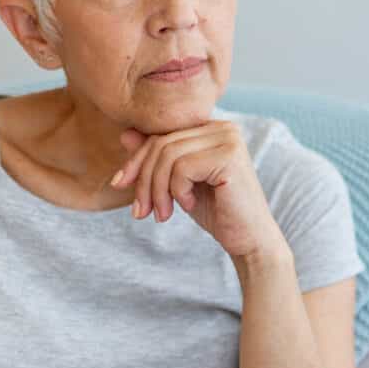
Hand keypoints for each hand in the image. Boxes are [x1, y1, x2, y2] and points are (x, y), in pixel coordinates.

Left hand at [111, 121, 286, 260]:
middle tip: (140, 212)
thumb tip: (125, 134)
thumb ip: (157, 159)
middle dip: (144, 180)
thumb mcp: (178, 184)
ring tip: (163, 214)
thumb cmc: (217, 212)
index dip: (136, 160)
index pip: (162, 135)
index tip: (119, 184)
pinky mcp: (229, 156)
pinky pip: (182, 168)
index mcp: (212, 129)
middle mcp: (223, 127)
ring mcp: (228, 139)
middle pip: (162, 144)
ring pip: (168, 156)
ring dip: (157, 190)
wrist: (249, 240)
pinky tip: (189, 205)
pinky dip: (178, 192)